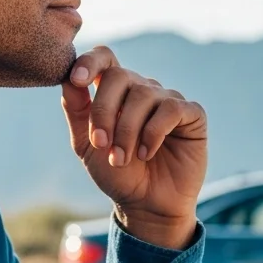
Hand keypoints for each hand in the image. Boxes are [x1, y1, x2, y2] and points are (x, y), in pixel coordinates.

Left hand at [62, 46, 206, 249]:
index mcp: (116, 92)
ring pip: (144, 94)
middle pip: (119, 76)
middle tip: (102, 145)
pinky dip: (153, 132)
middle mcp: (143, 90)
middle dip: (105, 111)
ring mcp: (168, 100)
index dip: (90, 62)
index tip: (78, 80)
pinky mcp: (192, 115)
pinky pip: (171, 109)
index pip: (105, 58)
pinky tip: (147, 153)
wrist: (147, 205)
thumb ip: (77, 112)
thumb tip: (69, 80)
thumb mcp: (88, 145)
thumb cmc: (118, 174)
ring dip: (128, 130)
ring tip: (123, 158)